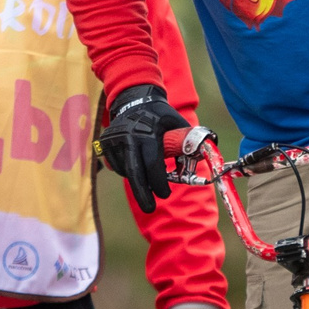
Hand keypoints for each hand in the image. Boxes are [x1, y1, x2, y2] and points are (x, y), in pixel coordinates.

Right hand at [97, 83, 185, 211]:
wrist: (133, 99)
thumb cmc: (160, 115)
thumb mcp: (178, 122)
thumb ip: (189, 140)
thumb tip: (204, 156)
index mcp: (147, 133)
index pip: (152, 164)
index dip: (159, 183)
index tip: (166, 194)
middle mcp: (127, 137)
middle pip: (134, 173)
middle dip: (142, 194)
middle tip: (150, 208)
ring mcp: (113, 140)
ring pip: (125, 171)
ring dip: (137, 179)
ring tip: (146, 173)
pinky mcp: (104, 144)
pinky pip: (116, 166)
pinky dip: (127, 170)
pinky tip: (135, 162)